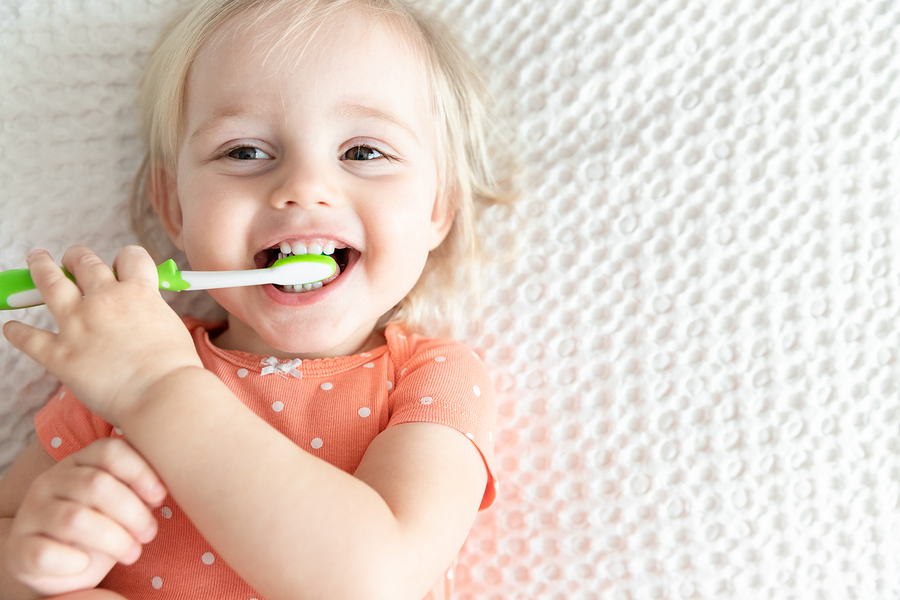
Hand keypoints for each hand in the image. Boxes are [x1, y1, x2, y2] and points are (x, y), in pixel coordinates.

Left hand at [2, 246, 203, 425]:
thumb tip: (143, 312)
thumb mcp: (172, 325)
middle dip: (76, 257)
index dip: (124, 259)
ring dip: (39, 268)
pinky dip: (17, 331)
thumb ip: (152, 311)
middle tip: (70, 260)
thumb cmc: (175, 368)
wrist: (163, 395)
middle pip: (84, 262)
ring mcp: (78, 325)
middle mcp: (105, 301)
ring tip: (36, 260)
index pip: (130, 257)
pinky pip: (28, 337)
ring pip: (49, 283)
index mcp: (138, 292)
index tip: (119, 266)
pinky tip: (12, 327)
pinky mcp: (59, 355)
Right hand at [5, 439, 166, 595]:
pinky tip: (87, 565)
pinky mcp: (18, 548)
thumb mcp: (120, 501)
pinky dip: (73, 562)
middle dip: (132, 512)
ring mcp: (30, 513)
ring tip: (132, 552)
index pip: (109, 451)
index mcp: (79, 461)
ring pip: (75, 519)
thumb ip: (137, 488)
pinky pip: (46, 553)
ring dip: (113, 540)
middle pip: (97, 485)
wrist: (55, 559)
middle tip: (149, 533)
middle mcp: (50, 481)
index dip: (140, 471)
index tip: (160, 496)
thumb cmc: (100, 524)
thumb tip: (160, 491)